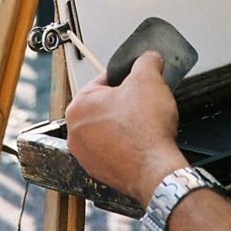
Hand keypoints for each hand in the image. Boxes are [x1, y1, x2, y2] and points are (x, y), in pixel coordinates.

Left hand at [65, 51, 186, 205]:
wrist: (155, 170)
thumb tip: (149, 58)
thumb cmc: (145, 130)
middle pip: (105, 105)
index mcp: (78, 106)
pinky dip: (126, 144)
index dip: (126, 78)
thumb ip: (146, 61)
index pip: (103, 80)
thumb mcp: (149, 78)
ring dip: (125, 123)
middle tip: (144, 102)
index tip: (139, 82)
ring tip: (144, 123)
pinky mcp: (100, 172)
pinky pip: (113, 148)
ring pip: (108, 128)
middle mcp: (76, 133)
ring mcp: (86, 155)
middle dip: (125, 101)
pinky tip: (142, 141)